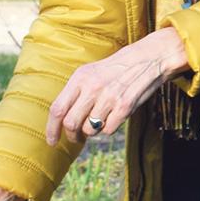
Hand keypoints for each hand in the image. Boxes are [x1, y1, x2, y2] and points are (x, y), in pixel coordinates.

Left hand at [47, 28, 187, 143]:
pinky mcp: (125, 106)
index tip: (51, 141)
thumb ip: (76, 93)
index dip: (51, 129)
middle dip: (72, 135)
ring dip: (92, 131)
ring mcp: (109, 98)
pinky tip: (113, 118)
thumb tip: (62, 119)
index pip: (58, 109)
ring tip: (99, 122)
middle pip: (71, 123)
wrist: (148, 59)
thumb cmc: (116, 69)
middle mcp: (92, 88)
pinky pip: (108, 130)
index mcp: (80, 78)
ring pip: (90, 129)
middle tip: (76, 137)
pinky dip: (108, 129)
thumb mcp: (91, 73)